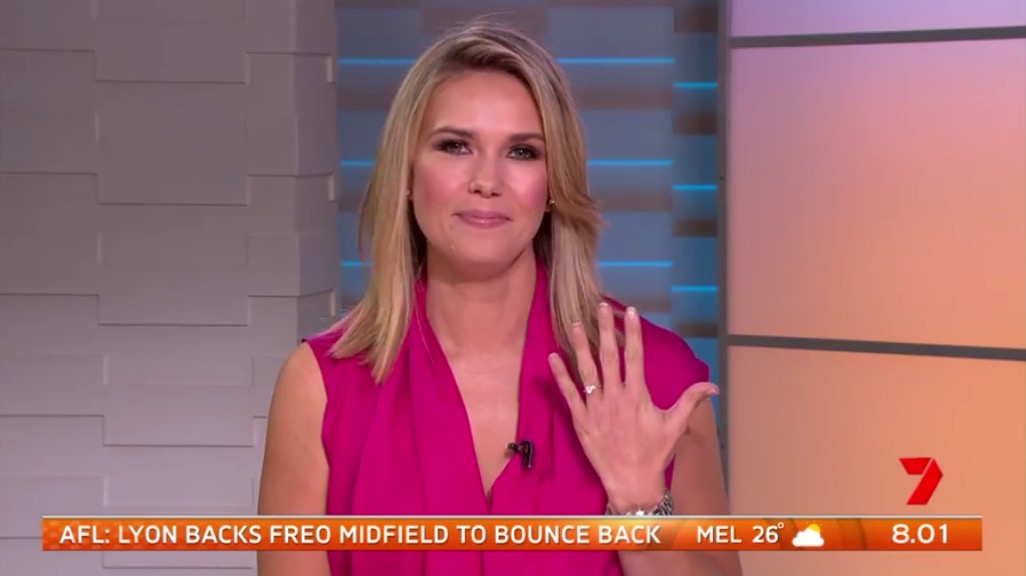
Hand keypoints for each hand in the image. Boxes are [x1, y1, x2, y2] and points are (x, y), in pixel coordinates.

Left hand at [548, 302, 718, 512]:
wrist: (631, 481)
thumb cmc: (654, 453)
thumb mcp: (675, 425)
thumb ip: (691, 401)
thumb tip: (713, 386)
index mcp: (638, 395)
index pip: (635, 356)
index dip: (633, 332)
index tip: (630, 311)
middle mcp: (616, 397)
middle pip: (609, 356)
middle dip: (605, 329)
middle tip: (599, 307)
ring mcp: (597, 408)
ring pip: (586, 370)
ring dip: (580, 346)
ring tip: (573, 323)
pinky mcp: (581, 420)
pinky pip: (568, 393)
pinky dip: (560, 375)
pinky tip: (552, 357)